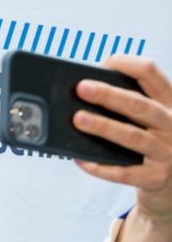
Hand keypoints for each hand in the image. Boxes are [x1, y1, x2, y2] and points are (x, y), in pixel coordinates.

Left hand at [73, 56, 171, 226]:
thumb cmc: (155, 148)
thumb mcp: (153, 122)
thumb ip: (132, 108)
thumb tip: (90, 96)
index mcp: (171, 104)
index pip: (152, 74)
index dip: (128, 65)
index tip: (104, 63)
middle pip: (140, 105)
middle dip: (110, 95)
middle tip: (82, 88)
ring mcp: (167, 152)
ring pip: (132, 137)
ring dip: (103, 127)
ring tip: (78, 119)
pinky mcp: (156, 178)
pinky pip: (124, 173)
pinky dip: (100, 167)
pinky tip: (81, 159)